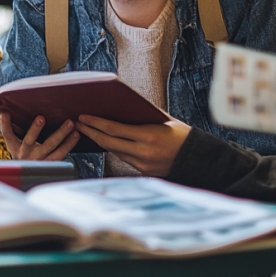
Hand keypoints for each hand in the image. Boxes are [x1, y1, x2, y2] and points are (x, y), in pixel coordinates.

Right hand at [0, 113, 78, 160]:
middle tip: (41, 118)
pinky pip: (61, 154)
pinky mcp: (51, 164)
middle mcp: (26, 154)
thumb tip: (4, 110)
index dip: (5, 125)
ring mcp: (39, 160)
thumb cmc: (23, 154)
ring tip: (69, 124)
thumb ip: (11, 128)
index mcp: (15, 147)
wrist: (30, 176)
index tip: (5, 114)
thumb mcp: (15, 144)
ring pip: (50, 147)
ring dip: (61, 135)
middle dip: (35, 129)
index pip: (8, 135)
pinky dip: (69, 144)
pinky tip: (75, 135)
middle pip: (30, 140)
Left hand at [74, 115, 191, 176]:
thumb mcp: (163, 119)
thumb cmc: (181, 134)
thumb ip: (143, 114)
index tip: (82, 117)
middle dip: (90, 132)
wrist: (198, 159)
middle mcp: (143, 152)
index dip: (95, 123)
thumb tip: (119, 104)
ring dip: (99, 141)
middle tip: (77, 123)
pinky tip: (104, 141)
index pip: (113, 129)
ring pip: (114, 151)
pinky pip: (123, 158)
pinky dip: (113, 148)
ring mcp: (142, 164)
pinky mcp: (143, 171)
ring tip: (87, 130)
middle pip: (108, 143)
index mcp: (147, 136)